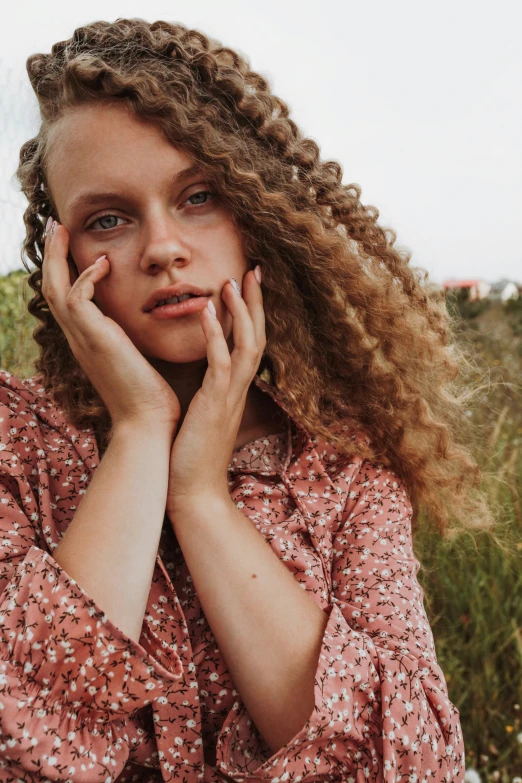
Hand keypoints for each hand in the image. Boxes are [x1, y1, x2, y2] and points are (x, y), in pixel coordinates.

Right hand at [41, 220, 180, 431]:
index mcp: (89, 342)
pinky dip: (85, 277)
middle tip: (56, 225)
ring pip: (54, 288)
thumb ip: (137, 338)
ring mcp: (83, 340)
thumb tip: (153, 319)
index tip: (75, 245)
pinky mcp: (94, 340)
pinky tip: (102, 263)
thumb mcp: (141, 359)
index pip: (66, 299)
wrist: (150, 424)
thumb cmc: (153, 397)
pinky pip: (75, 298)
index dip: (66, 270)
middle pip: (50, 288)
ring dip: (57, 256)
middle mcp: (79, 339)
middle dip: (52, 255)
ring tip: (62, 228)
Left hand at [166, 267, 263, 514]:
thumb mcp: (203, 416)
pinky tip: (210, 311)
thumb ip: (207, 393)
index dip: (251, 314)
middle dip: (255, 302)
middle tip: (253, 269)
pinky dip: (217, 335)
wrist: (194, 492)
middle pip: (257, 336)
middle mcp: (238, 389)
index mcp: (234, 390)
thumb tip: (202, 377)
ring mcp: (230, 396)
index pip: (250, 343)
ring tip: (232, 281)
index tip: (247, 285)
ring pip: (246, 345)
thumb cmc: (192, 456)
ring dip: (241, 311)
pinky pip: (221, 363)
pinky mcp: (215, 404)